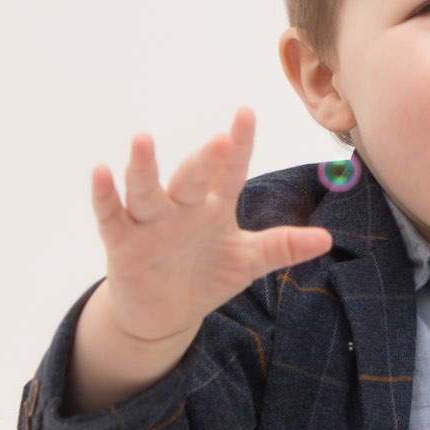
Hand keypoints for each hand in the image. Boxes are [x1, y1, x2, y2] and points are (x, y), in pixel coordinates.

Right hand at [90, 106, 332, 346]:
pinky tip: (102, 172)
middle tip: (219, 140)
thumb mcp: (247, 262)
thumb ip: (282, 247)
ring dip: (144, 168)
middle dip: (204, 161)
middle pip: (192, 179)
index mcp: (213, 207)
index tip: (247, 114)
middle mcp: (181, 208)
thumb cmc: (205, 276)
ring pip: (146, 191)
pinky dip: (104, 196)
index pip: (230, 172)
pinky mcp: (121, 242)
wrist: (165, 314)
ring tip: (143, 140)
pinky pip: (110, 215)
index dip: (239, 145)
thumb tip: (328, 239)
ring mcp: (149, 223)